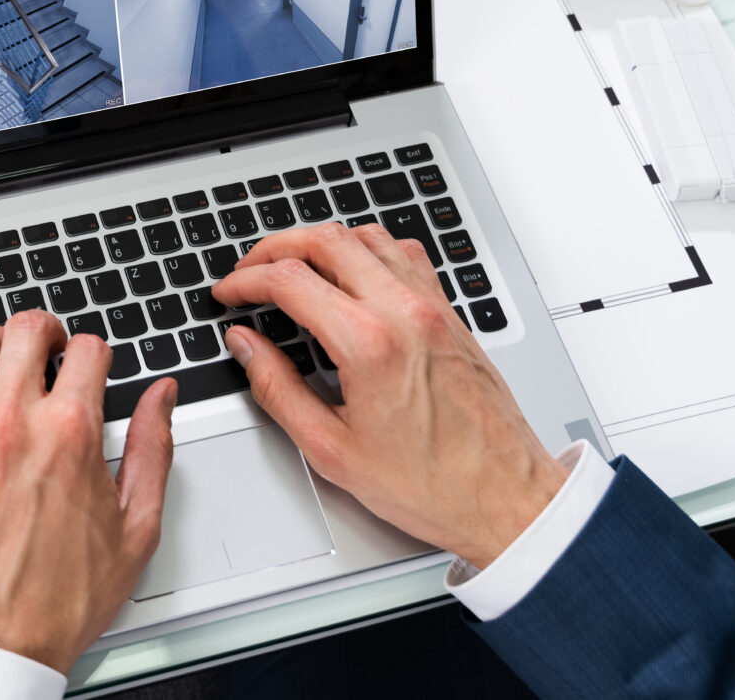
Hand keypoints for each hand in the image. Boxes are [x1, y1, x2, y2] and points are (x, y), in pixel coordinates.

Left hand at [0, 310, 177, 673]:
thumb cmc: (54, 600)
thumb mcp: (134, 530)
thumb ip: (154, 451)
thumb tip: (161, 399)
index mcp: (69, 435)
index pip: (86, 348)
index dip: (96, 353)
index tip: (92, 366)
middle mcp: (11, 422)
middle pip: (26, 330)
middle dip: (46, 332)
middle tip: (50, 349)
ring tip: (7, 364)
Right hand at [214, 224, 565, 568]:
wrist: (505, 498)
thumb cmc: (432, 485)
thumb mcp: (332, 450)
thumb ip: (278, 389)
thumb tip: (248, 347)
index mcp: (369, 344)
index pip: (290, 280)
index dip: (246, 280)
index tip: (229, 293)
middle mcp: (404, 312)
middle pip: (326, 240)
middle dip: (275, 247)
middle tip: (250, 271)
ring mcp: (433, 308)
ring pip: (368, 236)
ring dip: (321, 242)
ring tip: (294, 265)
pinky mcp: (451, 315)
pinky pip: (405, 254)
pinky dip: (368, 249)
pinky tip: (353, 273)